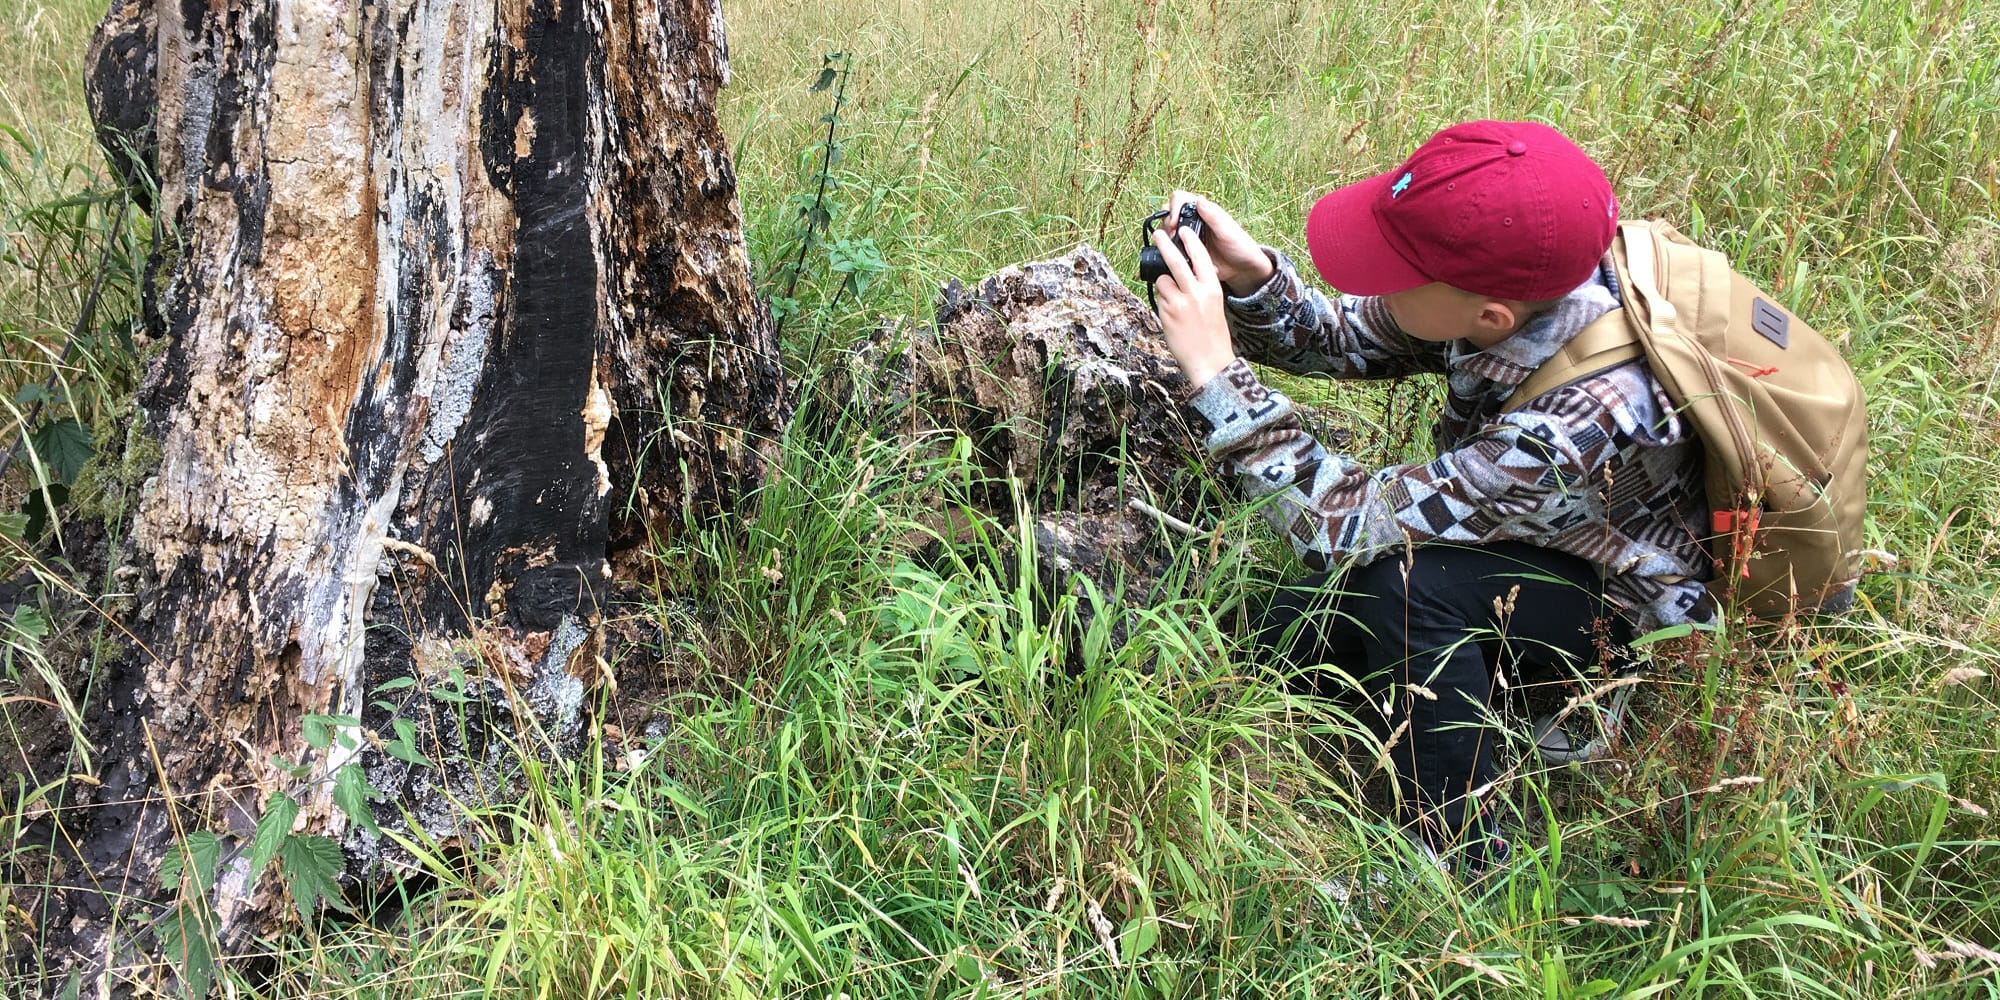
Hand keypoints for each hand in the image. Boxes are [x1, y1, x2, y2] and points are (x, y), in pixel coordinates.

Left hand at [1150, 224, 1234, 388]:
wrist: (1209, 361)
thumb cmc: (1212, 334)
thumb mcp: (1214, 304)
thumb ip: (1201, 287)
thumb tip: (1182, 273)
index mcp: (1212, 288)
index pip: (1200, 257)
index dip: (1190, 241)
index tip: (1183, 230)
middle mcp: (1196, 293)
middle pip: (1176, 261)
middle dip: (1165, 244)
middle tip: (1157, 234)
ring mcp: (1180, 303)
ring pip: (1163, 280)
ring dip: (1163, 283)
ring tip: (1172, 297)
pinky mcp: (1167, 314)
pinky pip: (1159, 298)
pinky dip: (1162, 300)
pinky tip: (1171, 314)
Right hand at [1165, 190, 1272, 293]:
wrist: (1242, 269)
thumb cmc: (1240, 246)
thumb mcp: (1228, 231)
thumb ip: (1214, 216)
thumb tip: (1199, 200)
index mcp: (1203, 211)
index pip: (1179, 199)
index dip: (1173, 208)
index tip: (1174, 224)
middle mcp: (1193, 221)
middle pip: (1168, 214)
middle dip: (1167, 225)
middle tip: (1173, 239)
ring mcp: (1187, 236)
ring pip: (1166, 232)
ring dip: (1167, 240)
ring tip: (1177, 251)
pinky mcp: (1185, 251)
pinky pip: (1171, 250)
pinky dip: (1171, 253)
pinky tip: (1182, 261)